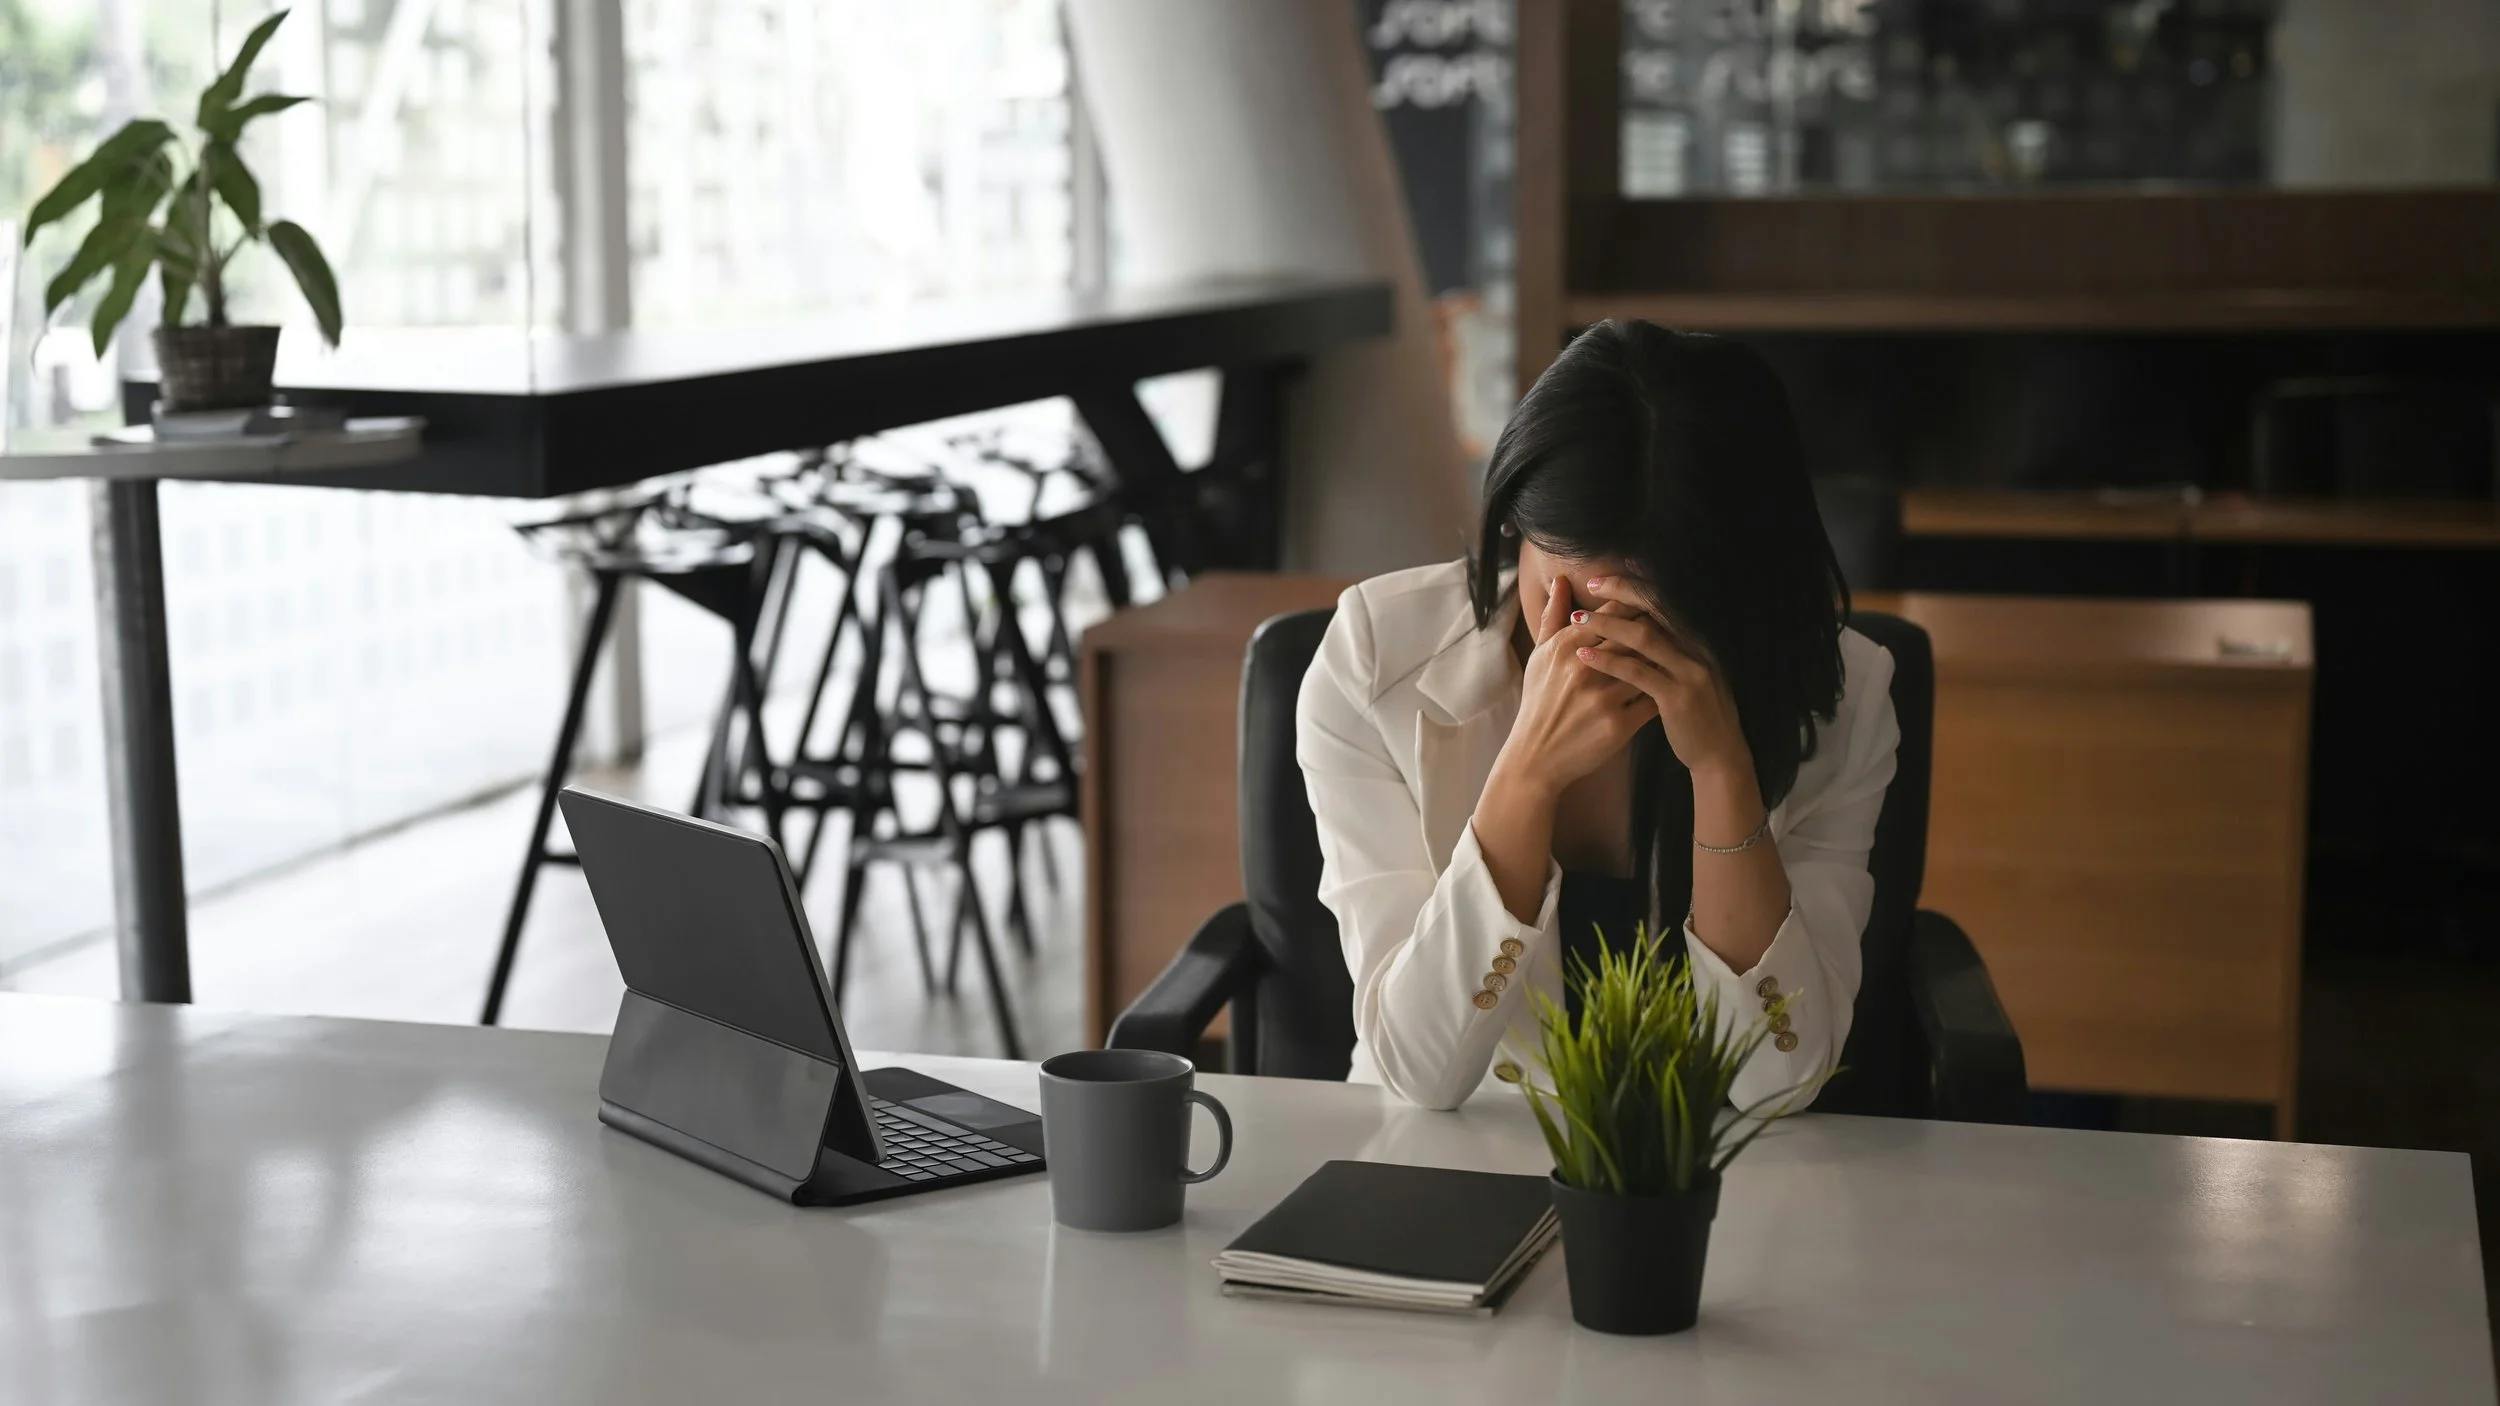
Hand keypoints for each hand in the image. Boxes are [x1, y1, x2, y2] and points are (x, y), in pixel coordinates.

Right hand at [1492, 575, 1652, 794]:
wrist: (1536, 757)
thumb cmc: (1539, 703)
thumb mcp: (1540, 657)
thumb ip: (1553, 616)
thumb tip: (1562, 580)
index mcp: (1566, 647)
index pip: (1612, 614)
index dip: (1635, 606)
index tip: (1650, 604)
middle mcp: (1585, 668)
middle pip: (1635, 635)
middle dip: (1656, 630)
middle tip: (1670, 628)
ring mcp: (1603, 698)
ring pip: (1648, 666)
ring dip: (1664, 660)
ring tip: (1675, 656)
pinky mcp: (1619, 726)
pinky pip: (1652, 701)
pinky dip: (1663, 693)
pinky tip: (1671, 688)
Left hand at [1567, 576, 1753, 783]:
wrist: (1718, 754)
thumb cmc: (1694, 714)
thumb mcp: (1686, 674)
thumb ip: (1669, 647)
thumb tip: (1642, 623)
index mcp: (1698, 640)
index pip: (1665, 602)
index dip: (1636, 586)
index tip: (1607, 577)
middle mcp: (1698, 649)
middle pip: (1656, 609)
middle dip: (1621, 593)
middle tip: (1591, 583)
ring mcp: (1690, 672)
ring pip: (1643, 637)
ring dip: (1607, 624)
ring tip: (1578, 618)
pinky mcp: (1677, 697)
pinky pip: (1637, 672)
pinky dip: (1608, 660)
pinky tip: (1584, 655)